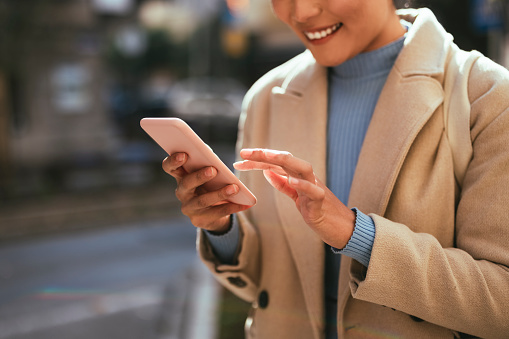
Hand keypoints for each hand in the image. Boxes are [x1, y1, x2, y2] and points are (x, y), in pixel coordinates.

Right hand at [162, 152, 250, 232]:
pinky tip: (243, 204)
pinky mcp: (199, 220)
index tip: (184, 154)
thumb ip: (206, 162)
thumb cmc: (210, 185)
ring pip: (203, 200)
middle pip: (186, 183)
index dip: (173, 161)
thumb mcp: (207, 174)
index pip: (169, 167)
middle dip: (199, 176)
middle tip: (213, 170)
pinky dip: (232, 207)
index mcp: (180, 177)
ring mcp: (189, 208)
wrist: (211, 213)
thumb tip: (209, 152)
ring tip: (234, 188)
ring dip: (220, 193)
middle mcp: (181, 192)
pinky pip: (216, 213)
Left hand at [234, 148, 354, 248]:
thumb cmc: (319, 211)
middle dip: (264, 154)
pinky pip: (313, 191)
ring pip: (302, 167)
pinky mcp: (321, 202)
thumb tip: (268, 172)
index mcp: (299, 177)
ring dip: (284, 160)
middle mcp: (307, 178)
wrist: (342, 228)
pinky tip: (291, 180)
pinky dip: (303, 184)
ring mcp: (316, 188)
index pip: (276, 163)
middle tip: (244, 153)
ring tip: (266, 155)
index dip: (257, 160)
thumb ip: (283, 184)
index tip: (239, 159)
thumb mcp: (297, 197)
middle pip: (286, 159)